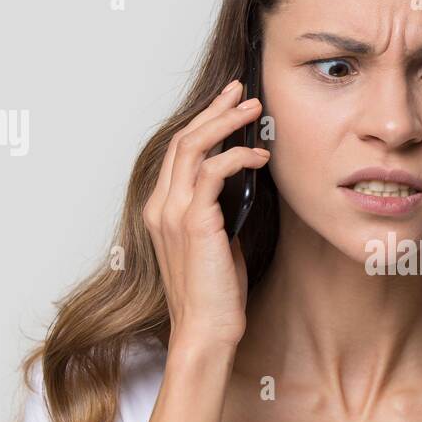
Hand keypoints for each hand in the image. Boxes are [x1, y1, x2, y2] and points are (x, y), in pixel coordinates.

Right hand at [142, 80, 269, 351]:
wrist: (206, 330)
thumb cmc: (215, 294)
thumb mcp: (218, 242)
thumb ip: (220, 212)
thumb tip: (242, 185)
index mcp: (162, 209)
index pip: (179, 152)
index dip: (203, 122)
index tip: (228, 105)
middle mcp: (161, 206)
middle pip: (184, 140)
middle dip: (215, 110)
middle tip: (242, 92)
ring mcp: (173, 213)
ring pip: (193, 147)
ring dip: (225, 123)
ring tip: (253, 110)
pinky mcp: (194, 222)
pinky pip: (213, 172)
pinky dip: (237, 157)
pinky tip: (260, 157)